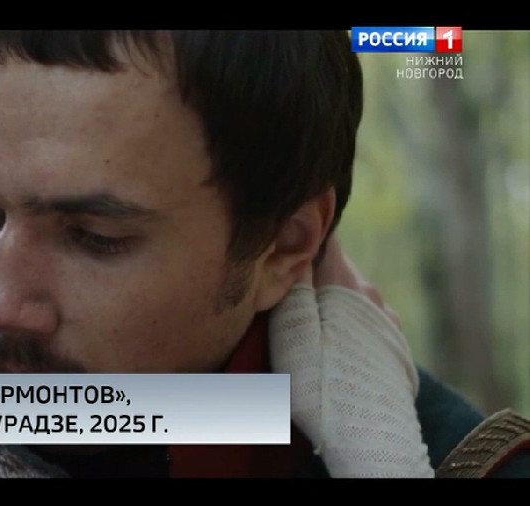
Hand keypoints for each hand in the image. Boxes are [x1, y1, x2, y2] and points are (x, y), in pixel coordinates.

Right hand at [268, 233, 432, 476]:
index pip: (327, 233)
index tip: (285, 240)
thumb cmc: (318, 375)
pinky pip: (367, 322)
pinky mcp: (395, 346)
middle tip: (287, 294)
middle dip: (314, 274)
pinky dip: (350, 326)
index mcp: (342, 281)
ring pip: (353, 296)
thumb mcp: (291, 325)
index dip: (305, 230)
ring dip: (333, 304)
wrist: (365, 428)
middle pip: (338, 267)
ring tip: (309, 329)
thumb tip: (293, 239)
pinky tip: (336, 348)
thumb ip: (292, 280)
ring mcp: (387, 320)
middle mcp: (370, 293)